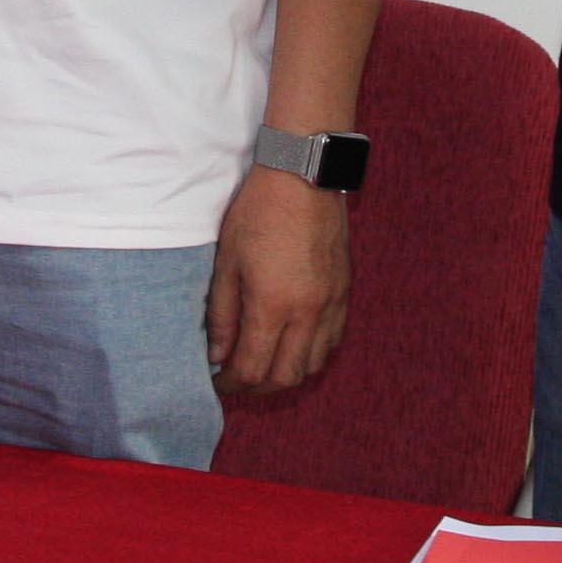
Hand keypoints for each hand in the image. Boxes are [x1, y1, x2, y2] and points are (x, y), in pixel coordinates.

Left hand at [206, 164, 350, 395]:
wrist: (303, 176)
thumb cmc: (258, 212)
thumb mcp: (228, 261)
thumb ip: (222, 313)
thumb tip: (217, 354)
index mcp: (272, 305)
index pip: (252, 368)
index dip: (231, 383)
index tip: (217, 380)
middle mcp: (307, 313)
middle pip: (286, 377)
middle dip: (258, 386)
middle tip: (238, 377)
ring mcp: (331, 304)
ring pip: (313, 365)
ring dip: (286, 373)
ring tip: (265, 362)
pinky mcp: (344, 292)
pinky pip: (332, 341)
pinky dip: (311, 353)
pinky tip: (293, 343)